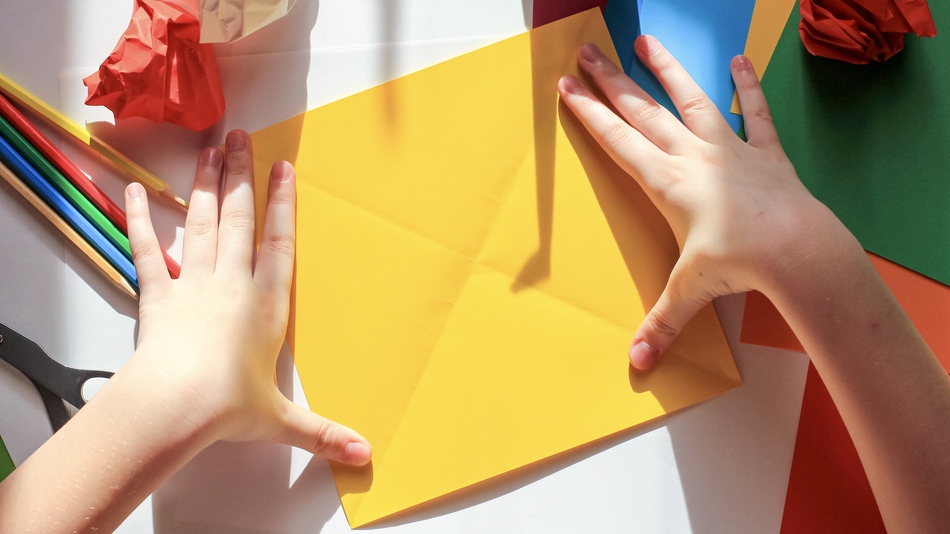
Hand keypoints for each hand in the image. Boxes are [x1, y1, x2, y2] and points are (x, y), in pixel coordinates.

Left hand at [123, 130, 371, 464]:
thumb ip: (322, 432)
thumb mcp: (281, 420)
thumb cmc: (226, 406)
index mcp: (265, 304)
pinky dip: (143, 220)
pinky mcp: (158, 295)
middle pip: (237, 218)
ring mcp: (193, 284)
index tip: (282, 169)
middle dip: (241, 176)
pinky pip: (150, 250)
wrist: (173, 406)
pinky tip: (138, 192)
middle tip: (241, 138)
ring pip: (201, 223)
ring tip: (209, 150)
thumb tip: (364, 455)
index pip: (277, 242)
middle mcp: (231, 283)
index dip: (281, 203)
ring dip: (205, 185)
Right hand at [558, 37, 849, 368]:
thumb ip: (660, 323)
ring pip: (692, 99)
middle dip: (612, 81)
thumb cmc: (740, 263)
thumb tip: (637, 364)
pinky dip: (747, 88)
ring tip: (647, 41)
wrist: (797, 249)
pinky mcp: (764, 153)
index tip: (567, 86)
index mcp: (666, 182)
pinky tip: (740, 63)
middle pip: (643, 111)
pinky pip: (754, 114)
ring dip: (668, 70)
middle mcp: (693, 156)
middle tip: (588, 51)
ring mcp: (729, 149)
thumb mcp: (691, 292)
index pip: (617, 141)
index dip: (589, 113)